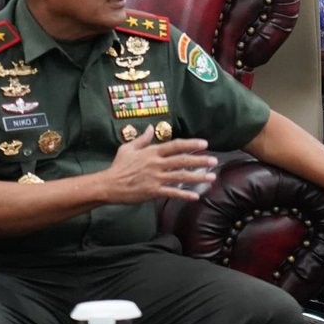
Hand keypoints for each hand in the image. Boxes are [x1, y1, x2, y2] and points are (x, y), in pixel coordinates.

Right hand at [103, 134, 217, 202]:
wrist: (108, 185)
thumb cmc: (118, 166)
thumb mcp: (128, 148)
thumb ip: (142, 139)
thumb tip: (150, 128)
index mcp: (152, 152)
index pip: (175, 146)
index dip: (191, 144)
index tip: (204, 144)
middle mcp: (156, 164)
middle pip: (182, 161)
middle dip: (200, 160)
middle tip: (214, 161)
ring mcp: (155, 178)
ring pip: (180, 177)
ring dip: (197, 177)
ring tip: (211, 177)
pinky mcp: (153, 191)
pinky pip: (171, 193)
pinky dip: (184, 195)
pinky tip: (195, 196)